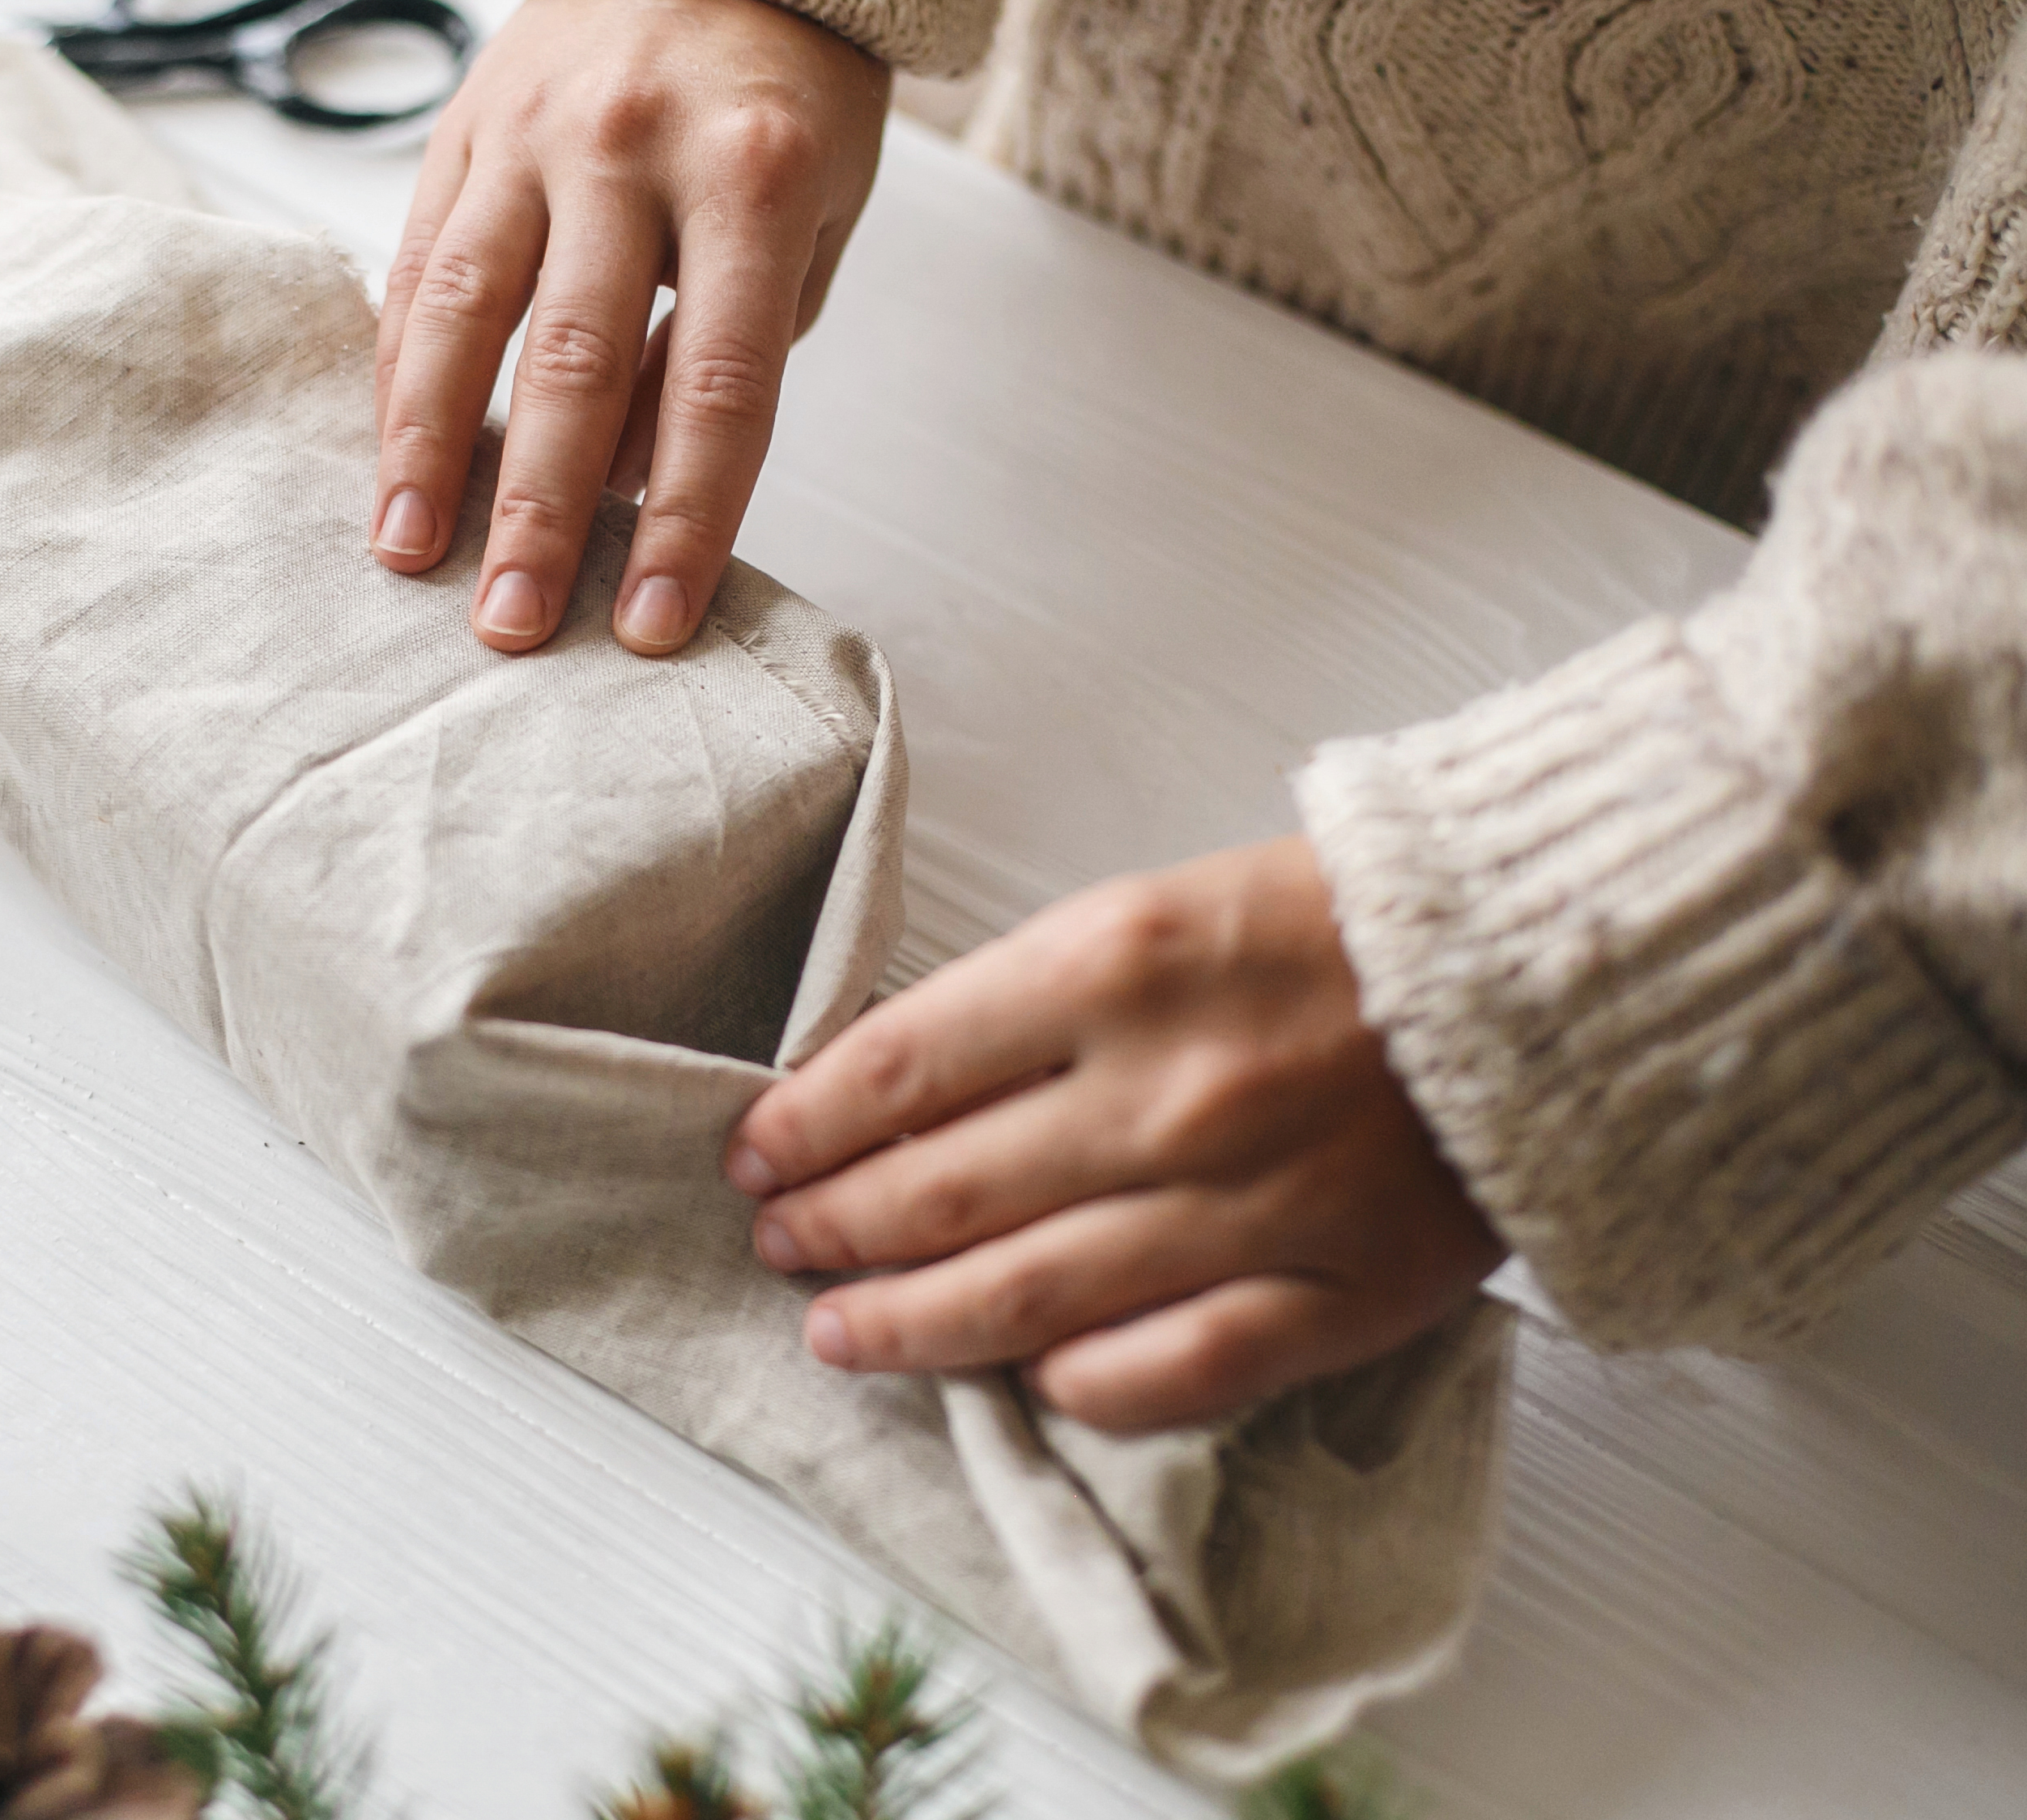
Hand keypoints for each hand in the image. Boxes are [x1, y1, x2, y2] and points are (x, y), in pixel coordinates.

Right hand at [372, 0, 890, 654]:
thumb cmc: (784, 101)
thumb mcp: (814, 218)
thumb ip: (731, 349)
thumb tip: (627, 488)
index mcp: (754, 178)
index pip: (720, 388)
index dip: (685, 519)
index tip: (652, 624)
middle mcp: (635, 150)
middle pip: (578, 363)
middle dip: (543, 511)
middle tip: (514, 626)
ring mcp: (535, 133)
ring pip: (466, 311)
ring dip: (431, 450)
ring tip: (408, 556)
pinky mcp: (462, 126)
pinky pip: (417, 263)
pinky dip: (399, 372)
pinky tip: (388, 460)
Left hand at [723, 836, 1503, 1432]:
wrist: (1542, 970)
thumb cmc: (1335, 931)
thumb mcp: (1156, 911)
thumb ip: (1030, 1004)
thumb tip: (895, 1097)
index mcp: (1114, 963)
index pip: (898, 1066)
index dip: (804, 1124)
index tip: (755, 1152)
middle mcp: (1166, 1091)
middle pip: (938, 1192)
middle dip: (832, 1227)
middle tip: (779, 1245)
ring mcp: (1248, 1207)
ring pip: (1022, 1299)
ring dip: (905, 1324)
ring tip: (837, 1331)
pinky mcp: (1331, 1295)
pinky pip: (1163, 1373)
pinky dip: (1073, 1386)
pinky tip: (1016, 1383)